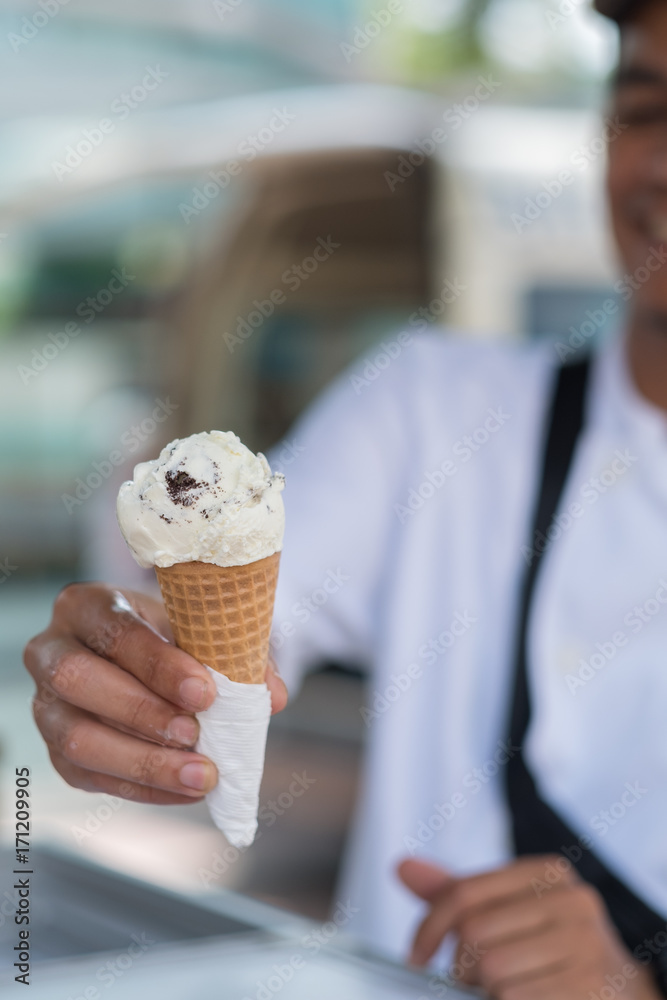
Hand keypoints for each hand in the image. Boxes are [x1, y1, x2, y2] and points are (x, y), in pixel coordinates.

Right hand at [24, 583, 287, 804]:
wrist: (138, 656)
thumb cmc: (168, 636)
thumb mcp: (197, 628)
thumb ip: (235, 654)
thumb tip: (274, 696)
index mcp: (86, 606)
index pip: (114, 632)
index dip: (158, 665)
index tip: (205, 692)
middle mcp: (51, 651)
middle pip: (79, 681)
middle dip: (142, 712)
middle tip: (196, 735)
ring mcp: (45, 704)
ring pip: (77, 739)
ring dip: (143, 762)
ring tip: (200, 774)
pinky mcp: (54, 750)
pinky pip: (88, 776)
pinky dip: (142, 787)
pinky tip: (185, 789)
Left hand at [398, 856, 660, 999]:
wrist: (624, 991)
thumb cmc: (554, 948)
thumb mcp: (512, 911)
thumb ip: (460, 893)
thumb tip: (401, 866)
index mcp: (547, 872)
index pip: (463, 893)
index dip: (428, 927)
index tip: (415, 956)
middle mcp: (571, 900)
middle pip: (473, 934)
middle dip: (463, 967)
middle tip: (479, 980)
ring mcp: (585, 944)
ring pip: (491, 972)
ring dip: (488, 990)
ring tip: (511, 987)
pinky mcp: (589, 986)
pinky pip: (513, 999)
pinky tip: (530, 997)